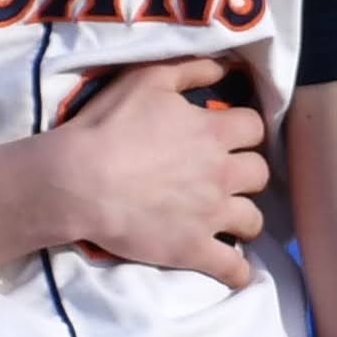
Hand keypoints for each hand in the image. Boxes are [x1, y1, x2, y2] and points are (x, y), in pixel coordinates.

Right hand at [46, 58, 269, 287]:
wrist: (77, 181)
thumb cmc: (108, 125)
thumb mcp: (148, 79)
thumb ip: (193, 68)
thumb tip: (230, 64)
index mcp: (214, 132)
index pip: (255, 127)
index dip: (243, 129)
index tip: (229, 134)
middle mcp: (221, 174)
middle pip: (260, 173)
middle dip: (246, 172)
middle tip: (226, 175)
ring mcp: (211, 216)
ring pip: (253, 221)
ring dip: (244, 217)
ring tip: (228, 218)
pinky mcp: (194, 250)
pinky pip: (233, 268)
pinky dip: (238, 271)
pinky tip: (234, 270)